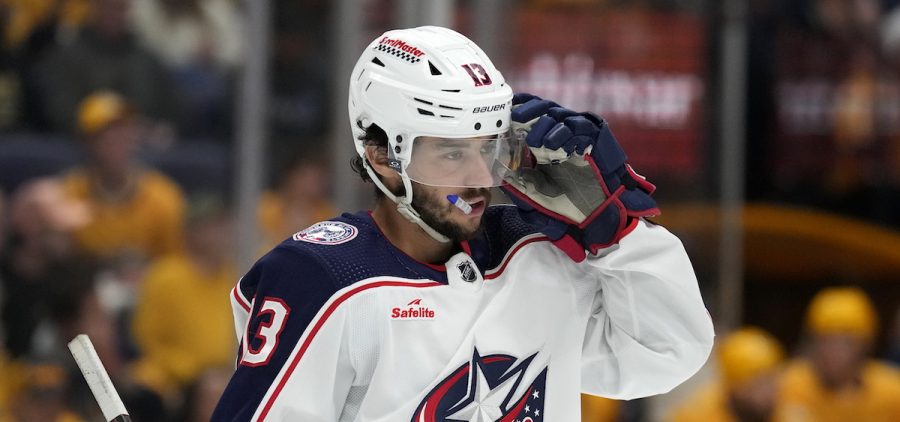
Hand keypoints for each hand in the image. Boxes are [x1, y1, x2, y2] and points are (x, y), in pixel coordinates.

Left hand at [501, 93, 658, 260]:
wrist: (594, 213)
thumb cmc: (564, 201)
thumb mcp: (534, 191)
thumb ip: (517, 181)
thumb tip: (496, 172)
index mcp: (544, 139)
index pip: (531, 113)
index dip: (519, 107)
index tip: (505, 109)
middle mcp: (560, 132)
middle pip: (544, 108)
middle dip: (529, 110)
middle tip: (517, 118)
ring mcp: (577, 134)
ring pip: (560, 116)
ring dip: (545, 125)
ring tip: (535, 142)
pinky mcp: (595, 138)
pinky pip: (580, 127)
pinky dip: (566, 134)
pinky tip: (554, 146)